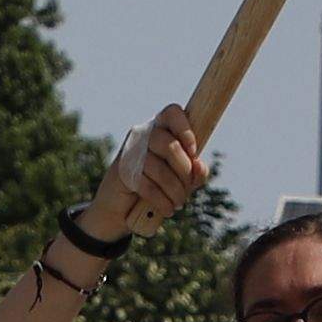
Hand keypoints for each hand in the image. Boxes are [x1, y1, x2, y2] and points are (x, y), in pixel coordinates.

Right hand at [78, 105, 205, 244]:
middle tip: (187, 189)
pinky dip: (162, 201)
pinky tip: (168, 209)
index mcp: (159, 128)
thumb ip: (196, 172)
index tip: (193, 151)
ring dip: (175, 191)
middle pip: (170, 144)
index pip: (172, 112)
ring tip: (178, 203)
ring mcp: (130, 151)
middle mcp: (142, 134)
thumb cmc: (156, 187)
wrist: (122, 209)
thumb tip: (199, 166)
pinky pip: (148, 185)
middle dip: (184, 171)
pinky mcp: (122, 171)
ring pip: (159, 168)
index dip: (185, 129)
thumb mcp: (182, 180)